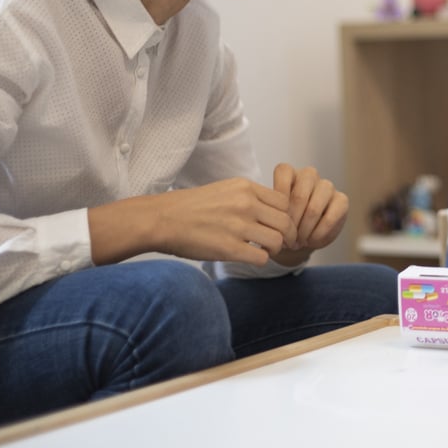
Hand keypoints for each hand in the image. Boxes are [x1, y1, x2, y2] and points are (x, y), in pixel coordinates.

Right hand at [88, 178, 294, 265]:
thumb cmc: (190, 207)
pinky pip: (262, 258)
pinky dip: (260, 260)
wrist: (161, 219)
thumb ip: (248, 197)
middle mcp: (246, 203)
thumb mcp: (224, 190)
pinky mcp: (229, 248)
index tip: (278, 225)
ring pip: (277, 240)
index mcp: (245, 187)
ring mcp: (238, 226)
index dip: (285, 216)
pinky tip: (249, 257)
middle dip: (286, 235)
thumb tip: (270, 211)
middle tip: (278, 243)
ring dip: (274, 249)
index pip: (284, 201)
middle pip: (286, 221)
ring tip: (262, 250)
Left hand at [271, 163, 347, 254]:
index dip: (279, 200)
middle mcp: (309, 175)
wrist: (302, 237)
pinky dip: (319, 233)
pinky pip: (331, 217)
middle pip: (300, 195)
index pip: (284, 172)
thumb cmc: (284, 223)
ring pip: (315, 207)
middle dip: (292, 222)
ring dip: (305, 229)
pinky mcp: (342, 200)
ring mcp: (327, 186)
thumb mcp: (273, 215)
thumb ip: (270, 211)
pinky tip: (312, 240)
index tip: (275, 220)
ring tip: (299, 241)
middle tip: (287, 239)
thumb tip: (267, 220)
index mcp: (290, 173)